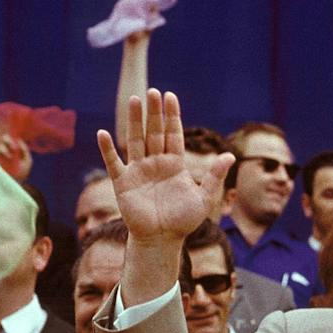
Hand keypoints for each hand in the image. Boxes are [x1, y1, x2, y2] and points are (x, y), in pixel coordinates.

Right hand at [96, 89, 232, 248]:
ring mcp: (139, 171)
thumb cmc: (183, 221)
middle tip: (152, 91)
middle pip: (154, 132)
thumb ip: (214, 177)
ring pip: (135, 140)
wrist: (162, 240)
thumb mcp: (203, 198)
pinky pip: (114, 163)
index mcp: (174, 164)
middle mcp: (155, 163)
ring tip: (133, 100)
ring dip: (134, 121)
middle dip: (153, 112)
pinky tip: (103, 133)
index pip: (173, 134)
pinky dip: (108, 150)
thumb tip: (229, 156)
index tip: (170, 96)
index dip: (172, 115)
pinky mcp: (124, 183)